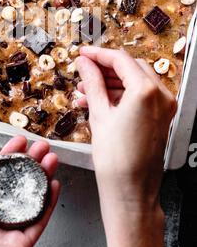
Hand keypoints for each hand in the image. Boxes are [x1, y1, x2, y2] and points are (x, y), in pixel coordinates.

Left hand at [0, 136, 59, 246]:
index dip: (9, 156)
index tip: (18, 142)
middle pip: (19, 182)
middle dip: (31, 162)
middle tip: (41, 147)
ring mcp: (11, 227)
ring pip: (33, 197)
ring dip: (43, 176)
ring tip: (51, 160)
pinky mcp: (23, 241)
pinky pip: (40, 220)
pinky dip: (49, 203)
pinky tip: (54, 186)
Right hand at [76, 46, 176, 246]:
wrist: (130, 192)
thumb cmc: (116, 161)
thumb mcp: (98, 114)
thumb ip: (92, 82)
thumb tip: (85, 64)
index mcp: (146, 91)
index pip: (120, 60)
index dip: (98, 54)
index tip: (83, 54)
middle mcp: (161, 95)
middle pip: (130, 68)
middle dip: (104, 69)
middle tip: (83, 71)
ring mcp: (164, 106)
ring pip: (135, 81)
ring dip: (110, 83)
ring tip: (86, 91)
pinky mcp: (161, 116)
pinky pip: (140, 96)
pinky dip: (121, 95)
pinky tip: (99, 101)